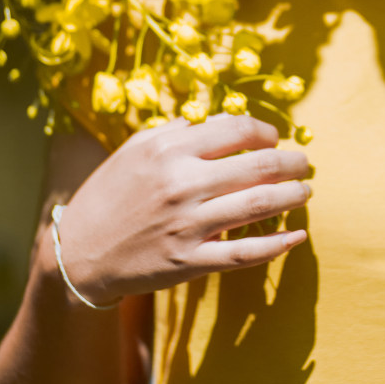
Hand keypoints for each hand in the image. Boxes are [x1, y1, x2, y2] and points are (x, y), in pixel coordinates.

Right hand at [49, 115, 310, 306]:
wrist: (77, 253)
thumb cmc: (111, 193)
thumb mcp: (137, 149)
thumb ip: (179, 131)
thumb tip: (224, 121)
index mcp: (170, 151)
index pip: (236, 130)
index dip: (266, 131)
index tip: (275, 138)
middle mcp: (183, 185)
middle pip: (259, 166)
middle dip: (292, 162)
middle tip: (305, 163)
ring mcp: (188, 225)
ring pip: (260, 205)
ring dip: (293, 195)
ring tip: (306, 190)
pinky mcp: (190, 262)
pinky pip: (245, 254)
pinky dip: (277, 244)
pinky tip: (297, 236)